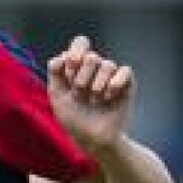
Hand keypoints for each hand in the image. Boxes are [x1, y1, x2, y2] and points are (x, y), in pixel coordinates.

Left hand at [48, 34, 135, 154]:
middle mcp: (95, 68)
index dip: (75, 53)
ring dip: (96, 86)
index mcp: (78, 66)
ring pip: (107, 64)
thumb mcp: (57, 96)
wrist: (92, 139)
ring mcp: (111, 75)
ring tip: (94, 101)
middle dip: (82, 78)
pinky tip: (108, 97)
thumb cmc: (73, 119)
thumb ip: (55, 73)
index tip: (69, 70)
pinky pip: (124, 71)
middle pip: (91, 56)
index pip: (81, 43)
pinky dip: (114, 84)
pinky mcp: (126, 83)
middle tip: (79, 94)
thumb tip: (62, 56)